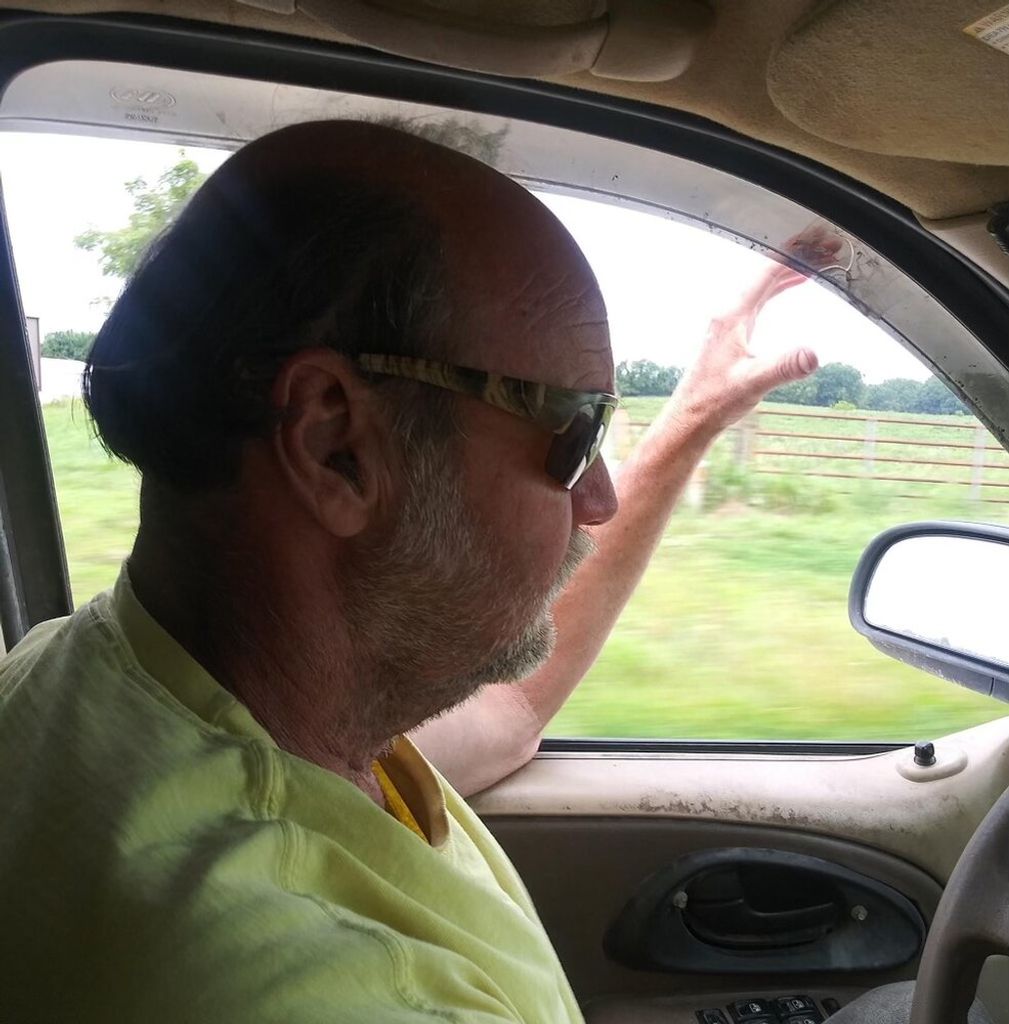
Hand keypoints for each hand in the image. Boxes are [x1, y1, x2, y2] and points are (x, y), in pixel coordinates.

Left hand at [664, 225, 837, 436]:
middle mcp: (729, 314)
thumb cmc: (715, 401)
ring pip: (764, 284)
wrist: (691, 418)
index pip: (767, 273)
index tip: (819, 238)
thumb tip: (814, 355)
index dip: (795, 253)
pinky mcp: (733, 334)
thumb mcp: (753, 383)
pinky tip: (791, 285)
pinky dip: (779, 286)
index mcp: (733, 317)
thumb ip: (783, 367)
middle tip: (829, 245)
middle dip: (798, 256)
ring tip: (818, 258)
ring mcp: (730, 323)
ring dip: (790, 269)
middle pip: (767, 273)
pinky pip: (760, 299)